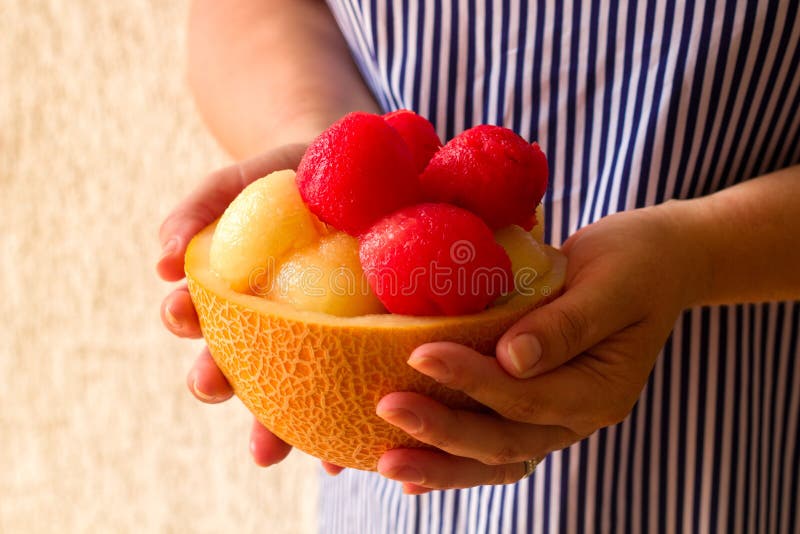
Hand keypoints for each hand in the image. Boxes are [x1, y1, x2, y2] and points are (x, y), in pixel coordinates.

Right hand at [157, 144, 346, 470]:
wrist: (353, 170)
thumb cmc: (286, 176)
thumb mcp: (241, 183)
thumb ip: (198, 209)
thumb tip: (161, 260)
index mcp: (228, 290)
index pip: (193, 312)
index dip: (182, 318)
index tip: (184, 314)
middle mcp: (261, 324)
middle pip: (229, 362)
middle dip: (215, 381)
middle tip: (215, 385)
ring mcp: (307, 338)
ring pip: (281, 392)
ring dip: (271, 426)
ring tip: (270, 450)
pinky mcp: (354, 345)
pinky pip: (343, 387)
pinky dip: (335, 425)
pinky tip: (337, 458)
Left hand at [375, 204, 704, 493]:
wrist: (658, 264)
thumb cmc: (636, 261)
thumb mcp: (612, 282)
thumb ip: (567, 323)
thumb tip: (513, 359)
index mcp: (601, 389)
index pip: (529, 397)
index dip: (473, 381)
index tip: (420, 355)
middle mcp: (579, 416)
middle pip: (505, 442)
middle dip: (443, 432)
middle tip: (388, 409)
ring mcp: (557, 417)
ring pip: (495, 457)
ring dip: (441, 463)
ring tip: (387, 462)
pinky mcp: (535, 405)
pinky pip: (493, 442)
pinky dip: (452, 460)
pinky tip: (411, 476)